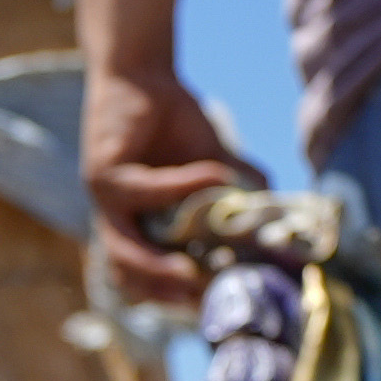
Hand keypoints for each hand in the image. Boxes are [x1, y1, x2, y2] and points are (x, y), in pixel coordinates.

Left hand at [83, 68, 256, 306]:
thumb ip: (238, 186)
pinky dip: (181, 187)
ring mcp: (106, 201)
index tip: (212, 306)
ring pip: (122, 250)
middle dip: (163, 294)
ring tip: (190, 272)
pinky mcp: (103, 175)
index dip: (176, 297)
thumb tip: (277, 208)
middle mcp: (118, 221)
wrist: (142, 74)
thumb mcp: (214, 161)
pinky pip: (143, 191)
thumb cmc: (174, 121)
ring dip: (154, 266)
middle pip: (129, 277)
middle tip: (201, 299)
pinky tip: (215, 175)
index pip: (148, 281)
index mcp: (141, 228)